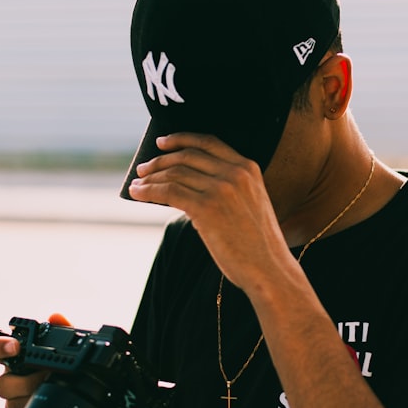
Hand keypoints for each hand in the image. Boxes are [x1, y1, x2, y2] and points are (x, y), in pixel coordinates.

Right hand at [0, 313, 70, 407]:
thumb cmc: (63, 366)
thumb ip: (64, 330)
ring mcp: (15, 396)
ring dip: (32, 394)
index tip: (14, 346)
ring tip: (52, 387)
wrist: (73, 393)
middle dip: (22, 381)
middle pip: (1, 382)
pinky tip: (47, 400)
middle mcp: (12, 375)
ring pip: (10, 401)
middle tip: (43, 376)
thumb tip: (56, 316)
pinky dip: (33, 406)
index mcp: (18, 355)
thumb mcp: (69, 346)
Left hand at [129, 133, 289, 292]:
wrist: (270, 269)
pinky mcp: (207, 208)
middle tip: (143, 169)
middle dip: (160, 161)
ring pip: (175, 174)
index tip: (163, 143)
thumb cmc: (258, 245)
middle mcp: (235, 173)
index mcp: (248, 168)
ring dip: (150, 178)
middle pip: (187, 156)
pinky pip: (169, 192)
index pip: (208, 143)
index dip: (181, 139)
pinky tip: (138, 194)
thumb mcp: (250, 204)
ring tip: (137, 184)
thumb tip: (187, 185)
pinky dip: (148, 191)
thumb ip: (228, 189)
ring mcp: (221, 190)